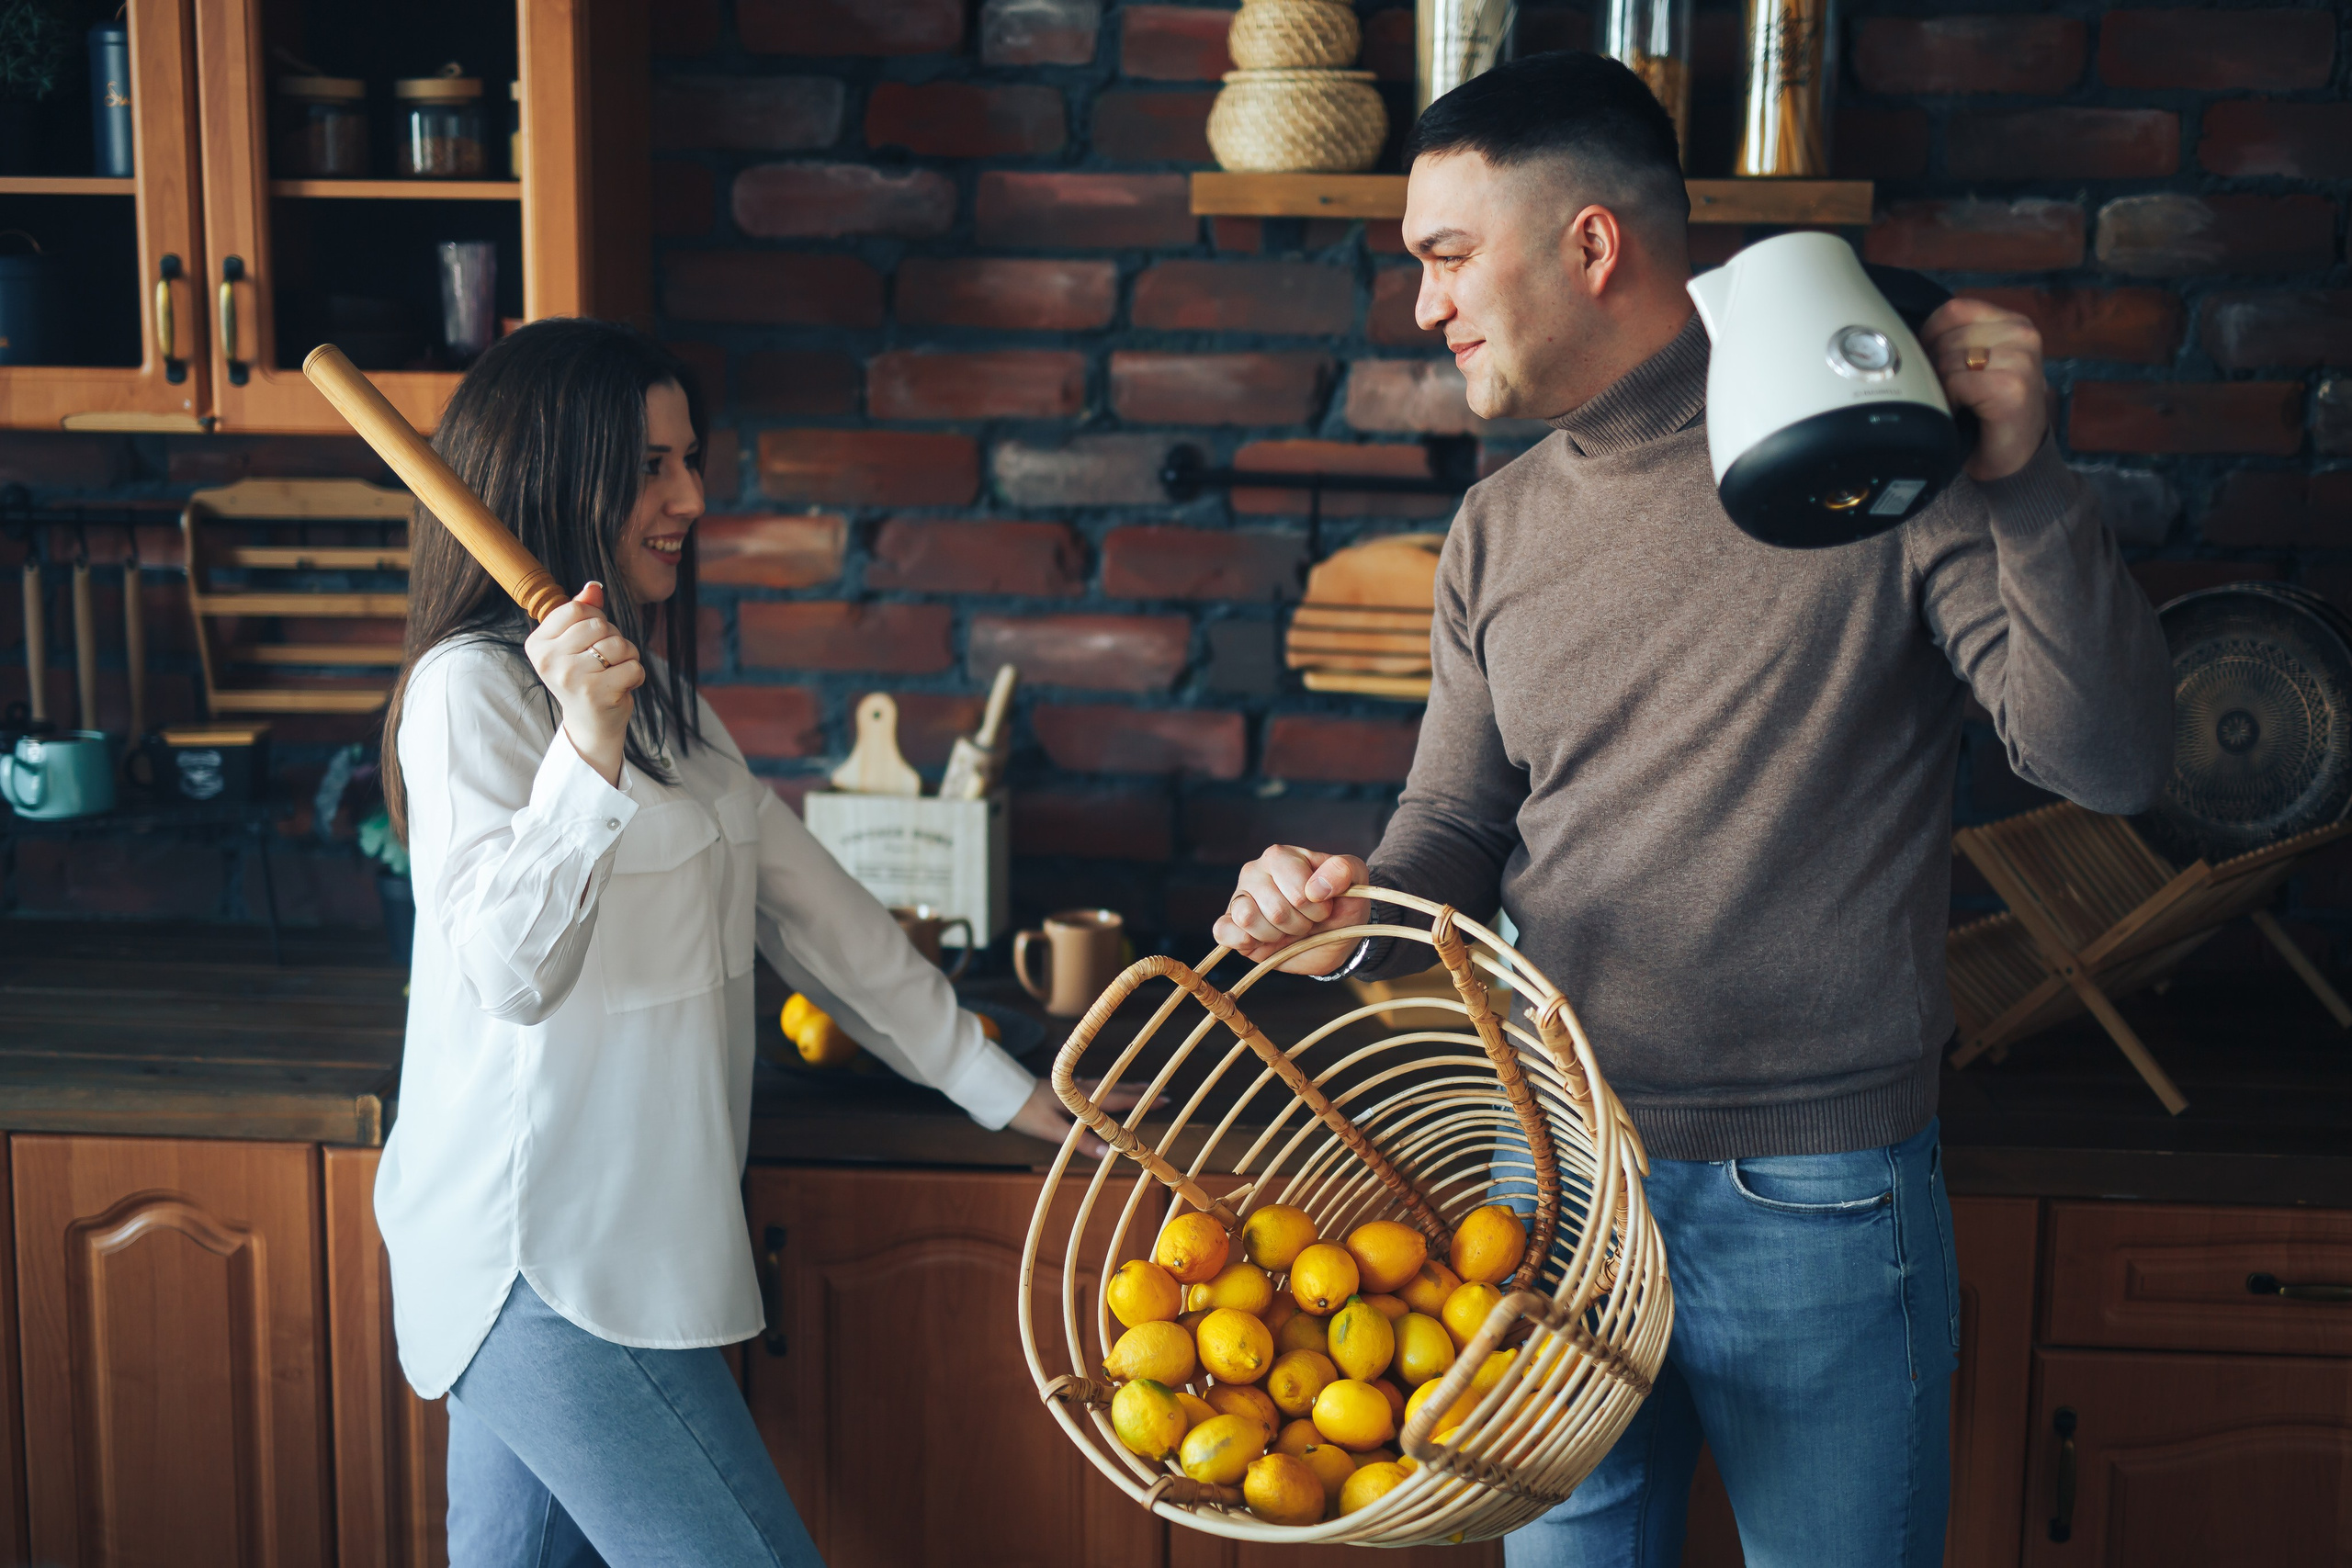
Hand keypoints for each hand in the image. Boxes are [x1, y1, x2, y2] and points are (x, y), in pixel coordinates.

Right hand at [524, 582, 642, 784]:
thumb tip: (594, 586)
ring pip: (619, 644)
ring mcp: (571, 678)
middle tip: (605, 660)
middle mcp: (549, 661)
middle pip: (599, 625)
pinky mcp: (597, 693)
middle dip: (613, 638)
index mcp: (537, 645)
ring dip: (627, 656)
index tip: (592, 638)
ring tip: (615, 672)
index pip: (577, 609)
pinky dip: (636, 675)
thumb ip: (583, 612)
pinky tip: (622, 686)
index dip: (596, 618)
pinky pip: (634, 666)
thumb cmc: (584, 676)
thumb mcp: (576, 643)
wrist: (590, 723)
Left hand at [1005, 1074, 1156, 1158]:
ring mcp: (1077, 1086)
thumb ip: (1080, 1141)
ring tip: (1145, 1087)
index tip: (1164, 1100)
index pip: (1120, 1100)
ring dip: (1129, 1087)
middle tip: (1165, 1093)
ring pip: (1110, 1085)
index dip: (1143, 1102)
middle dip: (1143, 1092)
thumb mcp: (1053, 1130)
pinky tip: (1111, 1087)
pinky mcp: (1068, 1086)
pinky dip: (1112, 1086)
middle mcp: (1084, 1088)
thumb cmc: (1027, 1111)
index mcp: (1085, 1099)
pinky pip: (1099, 1085)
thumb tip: (1108, 1153)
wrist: (1004, 1091)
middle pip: (1119, 1089)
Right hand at [1211, 845, 1371, 975]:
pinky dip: (1247, 941)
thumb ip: (1344, 871)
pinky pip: (1223, 931)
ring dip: (1277, 934)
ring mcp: (1238, 897)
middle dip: (1300, 924)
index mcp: (1280, 856)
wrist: (1332, 936)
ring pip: (1248, 918)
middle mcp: (1254, 872)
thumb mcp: (1355, 882)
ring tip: (1288, 929)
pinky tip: (1265, 940)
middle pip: (1275, 908)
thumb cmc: (1340, 904)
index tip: (1324, 907)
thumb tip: (1316, 887)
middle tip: (1307, 921)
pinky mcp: (1229, 925)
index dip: (1316, 907)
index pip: (1296, 888)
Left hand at [1921, 297, 2048, 482]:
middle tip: (1946, 392)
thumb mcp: (1979, 364)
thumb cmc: (1992, 412)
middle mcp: (2022, 334)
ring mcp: (2020, 359)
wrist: (2017, 458)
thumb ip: (1957, 340)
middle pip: (1946, 336)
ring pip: (1947, 359)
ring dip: (1941, 387)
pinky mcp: (2011, 386)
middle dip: (1933, 367)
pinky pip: (1954, 383)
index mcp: (2014, 322)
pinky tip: (1961, 413)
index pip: (1953, 310)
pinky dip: (1948, 402)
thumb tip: (1906, 333)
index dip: (1930, 336)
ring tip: (1956, 403)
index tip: (1931, 363)